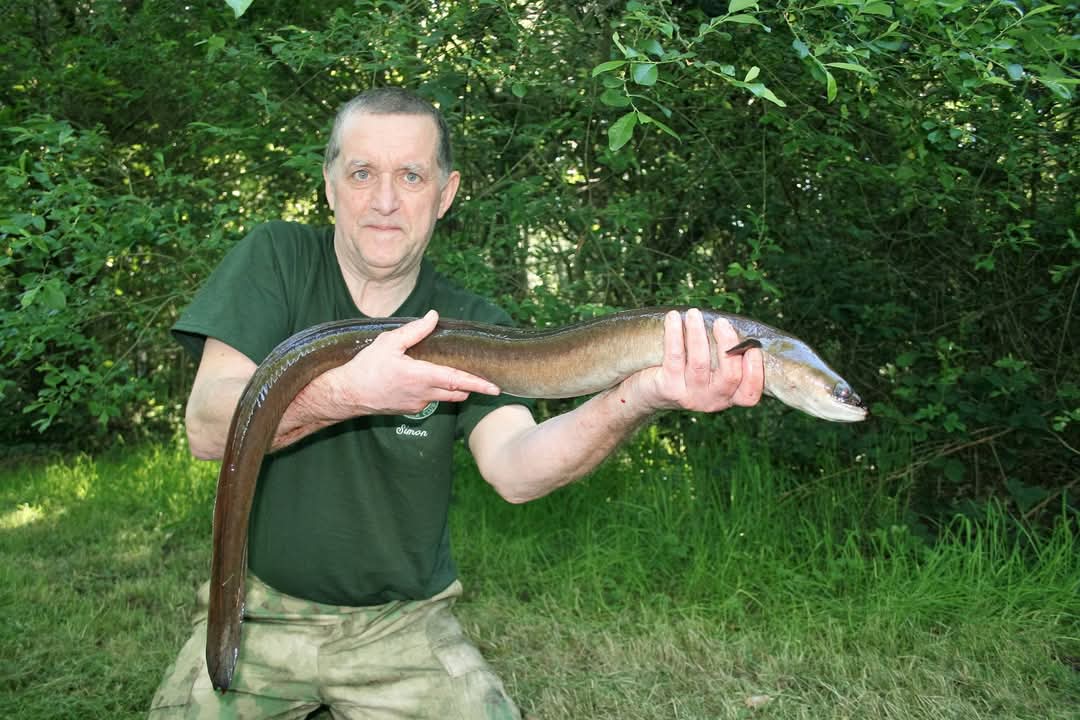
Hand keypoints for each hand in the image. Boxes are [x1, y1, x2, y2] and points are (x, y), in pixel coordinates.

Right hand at [324, 310, 500, 416]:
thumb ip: (414, 331)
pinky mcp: (409, 409)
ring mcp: (417, 404)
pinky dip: (437, 391)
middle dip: (471, 386)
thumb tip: (434, 316)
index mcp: (421, 377)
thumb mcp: (388, 343)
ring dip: (454, 388)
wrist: (347, 395)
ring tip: (459, 374)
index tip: (494, 388)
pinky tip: (429, 379)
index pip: (457, 381)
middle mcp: (423, 394)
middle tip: (483, 377)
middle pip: (457, 392)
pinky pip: (431, 400)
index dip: (478, 384)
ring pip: (445, 398)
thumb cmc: (366, 368)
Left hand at [621, 308, 763, 412]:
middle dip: (728, 345)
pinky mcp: (668, 388)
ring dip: (698, 334)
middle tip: (721, 322)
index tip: (753, 347)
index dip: (755, 372)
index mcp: (727, 396)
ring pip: (700, 364)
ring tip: (694, 313)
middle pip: (729, 376)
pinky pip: (675, 357)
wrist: (647, 393)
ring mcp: (689, 396)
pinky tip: (674, 318)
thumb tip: (733, 325)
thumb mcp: (709, 371)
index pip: (749, 394)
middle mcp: (711, 400)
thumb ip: (724, 356)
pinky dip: (675, 334)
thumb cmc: (684, 373)